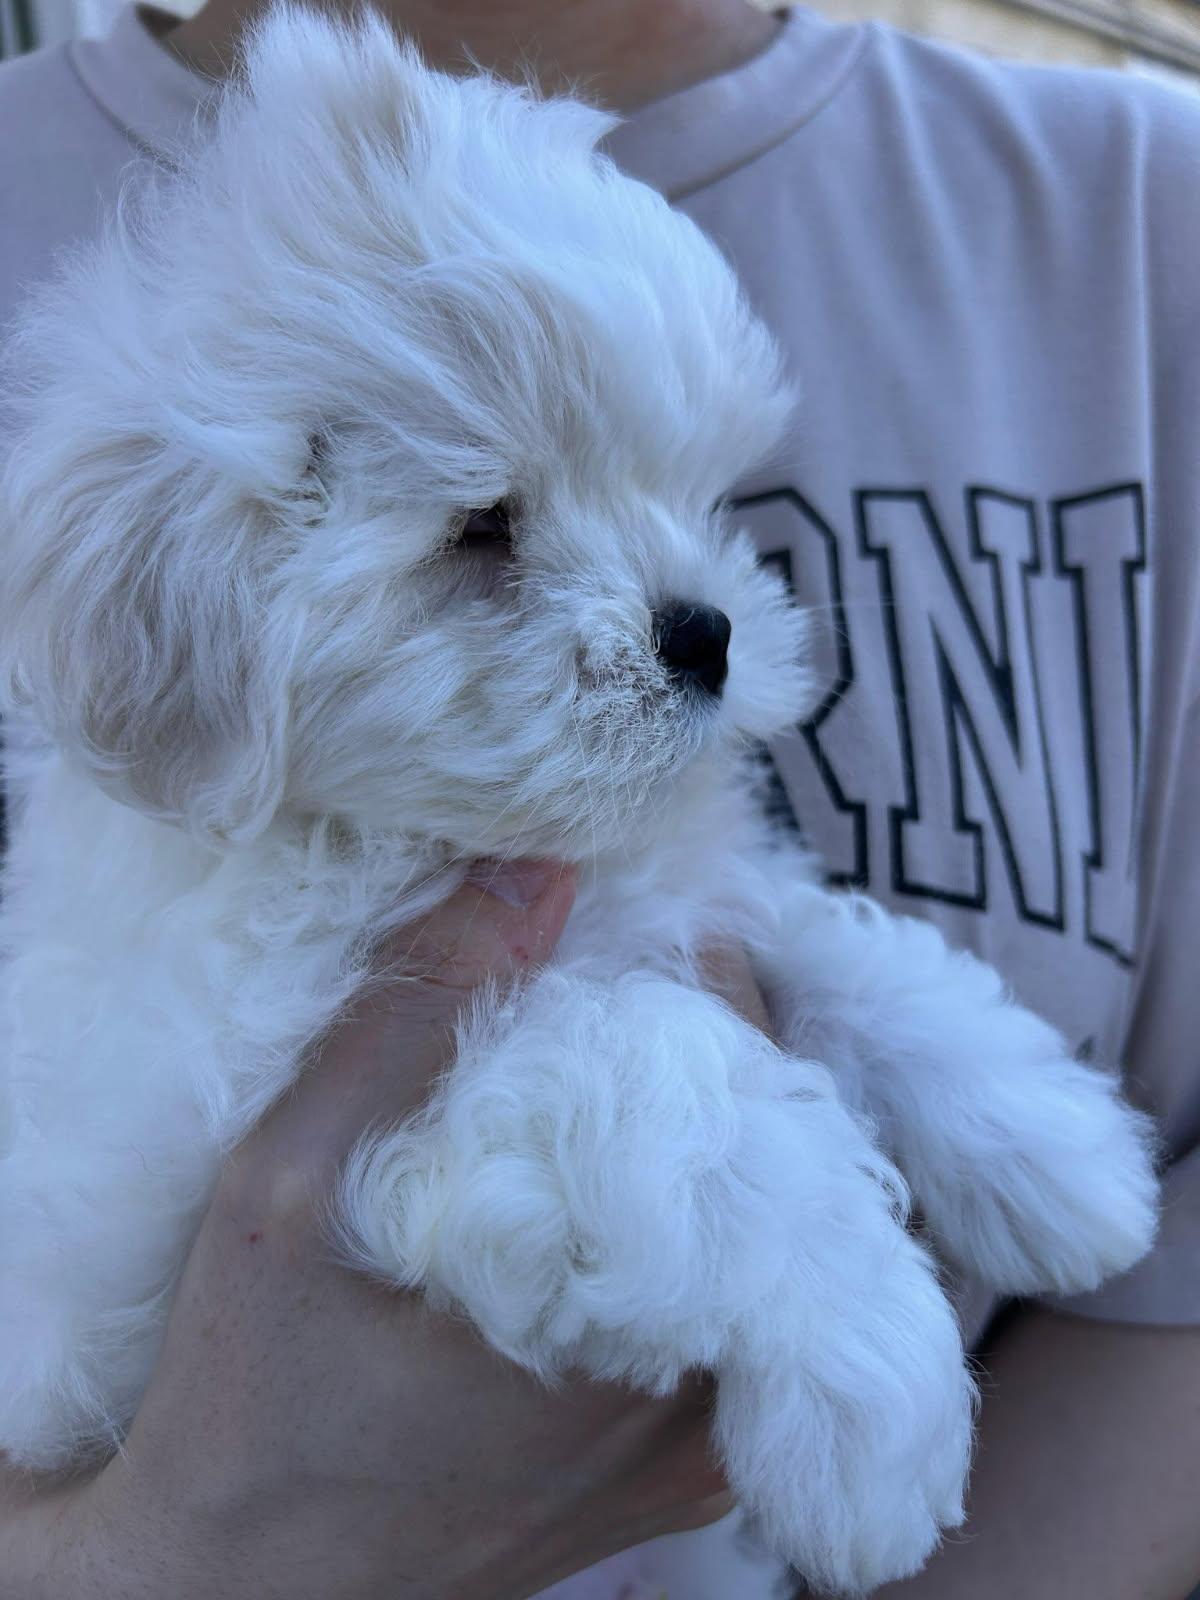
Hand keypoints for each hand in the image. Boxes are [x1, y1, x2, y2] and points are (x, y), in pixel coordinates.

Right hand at [4, 862, 760, 1599]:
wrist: (233, 1595)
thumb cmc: (246, 1401)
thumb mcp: (282, 1193)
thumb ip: (405, 1022)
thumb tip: (530, 875)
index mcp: (626, 1317)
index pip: (750, 1094)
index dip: (722, 985)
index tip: (676, 923)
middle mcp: (699, 1397)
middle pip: (789, 1165)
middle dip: (734, 1054)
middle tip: (665, 977)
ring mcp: (704, 1452)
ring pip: (788, 1242)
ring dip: (736, 1137)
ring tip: (657, 1066)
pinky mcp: (684, 1483)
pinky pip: (761, 1321)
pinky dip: (730, 1228)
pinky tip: (648, 1184)